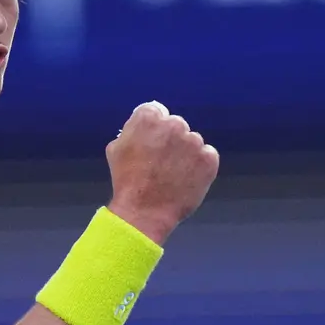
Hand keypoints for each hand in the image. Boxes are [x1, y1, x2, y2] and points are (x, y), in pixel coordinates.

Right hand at [105, 101, 219, 244]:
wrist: (143, 211)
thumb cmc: (126, 181)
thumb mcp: (116, 148)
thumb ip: (131, 130)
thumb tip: (141, 126)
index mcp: (149, 117)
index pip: (156, 113)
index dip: (153, 131)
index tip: (151, 145)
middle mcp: (174, 124)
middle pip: (176, 126)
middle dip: (170, 141)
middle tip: (162, 164)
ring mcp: (193, 141)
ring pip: (192, 142)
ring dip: (185, 154)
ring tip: (173, 176)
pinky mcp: (208, 158)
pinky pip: (207, 156)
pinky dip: (200, 166)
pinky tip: (186, 179)